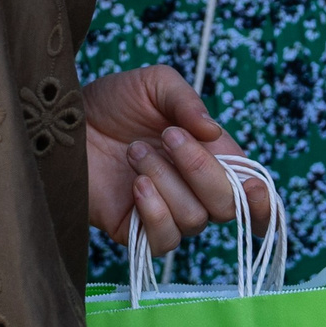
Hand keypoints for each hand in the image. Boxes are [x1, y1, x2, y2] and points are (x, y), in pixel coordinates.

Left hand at [84, 66, 265, 252]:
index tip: (254, 188)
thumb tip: (214, 134)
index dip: (262, 199)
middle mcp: (193, 190)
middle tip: (168, 137)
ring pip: (194, 218)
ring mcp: (166, 212)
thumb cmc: (112, 100)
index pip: (251, 189)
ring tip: (134, 151)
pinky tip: (136, 185)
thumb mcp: (155, 85)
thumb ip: (188, 103)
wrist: (63, 119)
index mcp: (209, 157)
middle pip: (227, 205)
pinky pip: (164, 241)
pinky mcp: (135, 231)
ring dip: (165, 180)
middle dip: (201, 169)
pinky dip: (155, 212)